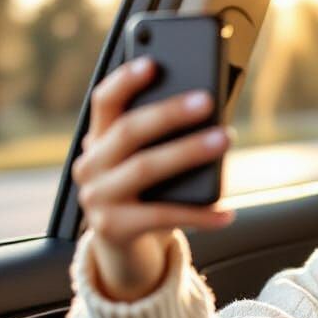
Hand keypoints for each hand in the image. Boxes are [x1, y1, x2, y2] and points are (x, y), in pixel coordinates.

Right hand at [71, 57, 234, 301]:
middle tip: (207, 101)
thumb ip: (166, 140)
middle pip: (129, 131)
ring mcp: (98, 198)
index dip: (125, 80)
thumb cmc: (147, 198)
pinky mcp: (113, 229)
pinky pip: (163, 217)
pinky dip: (200, 214)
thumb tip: (211, 113)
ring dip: (187, 152)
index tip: (153, 64)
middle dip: (170, 113)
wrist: (125, 253)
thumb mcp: (149, 166)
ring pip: (145, 168)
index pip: (104, 102)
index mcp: (98, 142)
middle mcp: (90, 166)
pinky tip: (227, 213)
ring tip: (223, 139)